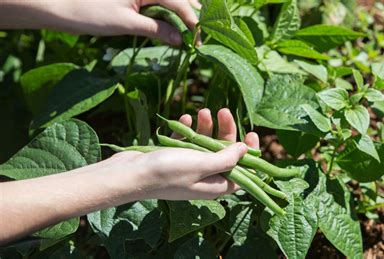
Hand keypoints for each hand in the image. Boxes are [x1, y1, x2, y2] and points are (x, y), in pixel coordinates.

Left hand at [0, 0, 200, 45]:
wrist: (58, 6)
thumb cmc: (89, 13)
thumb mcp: (126, 23)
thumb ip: (156, 29)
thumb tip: (180, 39)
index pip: (178, 2)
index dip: (192, 21)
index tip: (198, 41)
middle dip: (191, 13)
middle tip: (200, 34)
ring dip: (180, 12)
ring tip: (191, 28)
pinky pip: (156, 1)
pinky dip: (166, 12)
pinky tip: (171, 23)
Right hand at [112, 108, 259, 199]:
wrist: (129, 174)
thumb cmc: (167, 172)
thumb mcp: (202, 165)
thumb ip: (226, 159)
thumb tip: (245, 150)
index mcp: (214, 186)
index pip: (242, 173)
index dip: (250, 154)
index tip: (251, 133)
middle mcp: (203, 178)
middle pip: (223, 154)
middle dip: (225, 132)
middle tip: (223, 111)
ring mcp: (187, 168)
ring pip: (204, 145)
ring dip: (206, 127)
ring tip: (203, 111)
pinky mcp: (172, 158)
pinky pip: (186, 143)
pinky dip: (188, 130)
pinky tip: (186, 119)